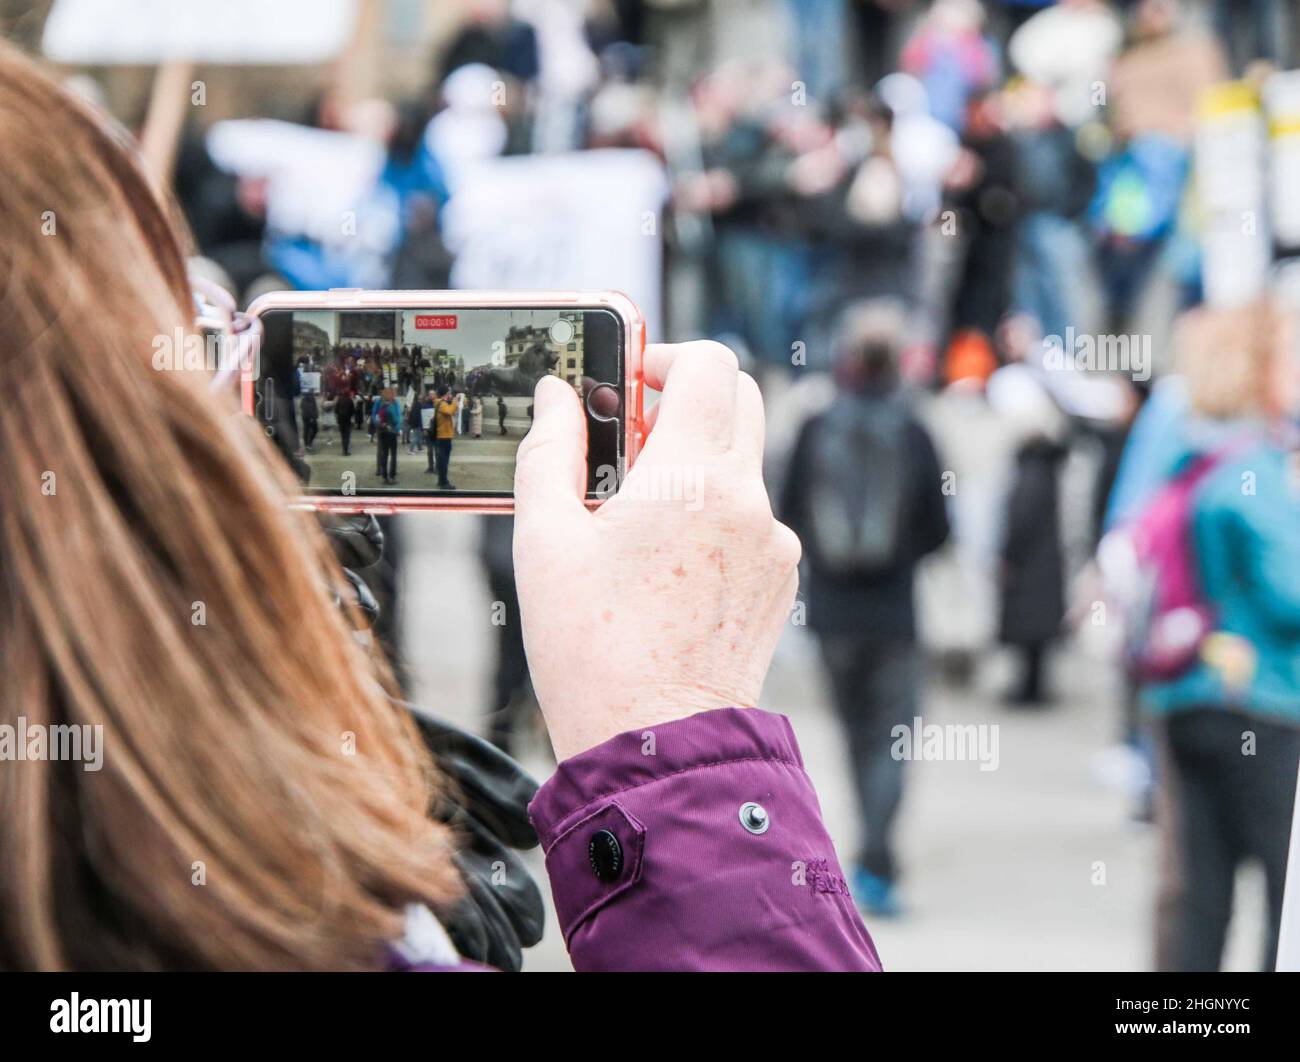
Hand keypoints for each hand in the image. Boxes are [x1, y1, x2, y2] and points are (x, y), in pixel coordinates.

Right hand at [512, 341, 799, 760]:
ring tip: (636, 520)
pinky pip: (753, 519)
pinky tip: (667, 566)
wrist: (657, 744)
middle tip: (629, 438)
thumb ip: (549, 450)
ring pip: (744, 464)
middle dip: (686, 400)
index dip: (665, 356)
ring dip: (697, 464)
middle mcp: (748, 500)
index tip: (629, 382)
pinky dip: (715, 516)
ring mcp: (773, 543)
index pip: (708, 363)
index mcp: (693, 477)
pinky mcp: (780, 581)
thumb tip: (557, 396)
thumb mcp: (545, 540)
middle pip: (739, 399)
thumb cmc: (592, 649)